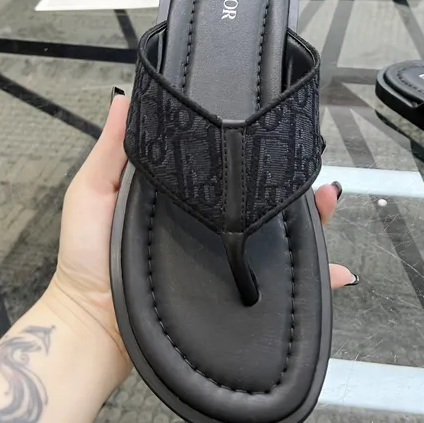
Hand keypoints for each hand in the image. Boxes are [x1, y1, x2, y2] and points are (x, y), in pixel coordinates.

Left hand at [47, 92, 354, 368]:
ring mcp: (223, 256)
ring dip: (310, 219)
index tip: (272, 127)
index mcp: (183, 195)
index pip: (224, 166)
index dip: (248, 149)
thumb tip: (127, 95)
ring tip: (330, 201)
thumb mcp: (93, 192)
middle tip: (312, 167)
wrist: (93, 328)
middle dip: (290, 182)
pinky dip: (313, 278)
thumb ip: (112, 149)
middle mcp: (209, 222)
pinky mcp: (231, 288)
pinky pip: (279, 284)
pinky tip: (337, 270)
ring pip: (277, 233)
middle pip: (258, 198)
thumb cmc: (86, 256)